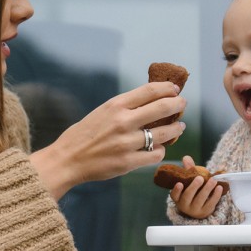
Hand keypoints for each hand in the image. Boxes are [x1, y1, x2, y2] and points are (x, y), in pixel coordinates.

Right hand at [29, 82, 186, 198]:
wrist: (67, 160)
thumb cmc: (84, 135)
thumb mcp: (101, 112)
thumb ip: (124, 107)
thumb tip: (150, 100)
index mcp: (115, 106)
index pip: (149, 91)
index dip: (166, 88)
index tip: (174, 89)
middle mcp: (122, 122)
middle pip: (162, 108)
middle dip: (177, 105)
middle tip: (182, 104)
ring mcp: (126, 143)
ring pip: (164, 133)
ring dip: (176, 129)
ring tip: (179, 127)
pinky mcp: (128, 162)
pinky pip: (155, 154)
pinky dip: (160, 150)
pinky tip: (159, 148)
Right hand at [170, 155, 222, 218]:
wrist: (200, 207)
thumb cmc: (193, 191)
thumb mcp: (189, 181)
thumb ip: (188, 170)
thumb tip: (186, 158)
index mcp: (178, 198)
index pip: (174, 195)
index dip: (176, 190)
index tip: (179, 183)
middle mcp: (184, 205)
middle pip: (187, 197)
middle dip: (194, 187)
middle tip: (199, 178)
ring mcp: (195, 210)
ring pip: (200, 200)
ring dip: (207, 189)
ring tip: (213, 180)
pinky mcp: (205, 212)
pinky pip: (211, 204)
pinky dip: (215, 195)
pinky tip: (219, 187)